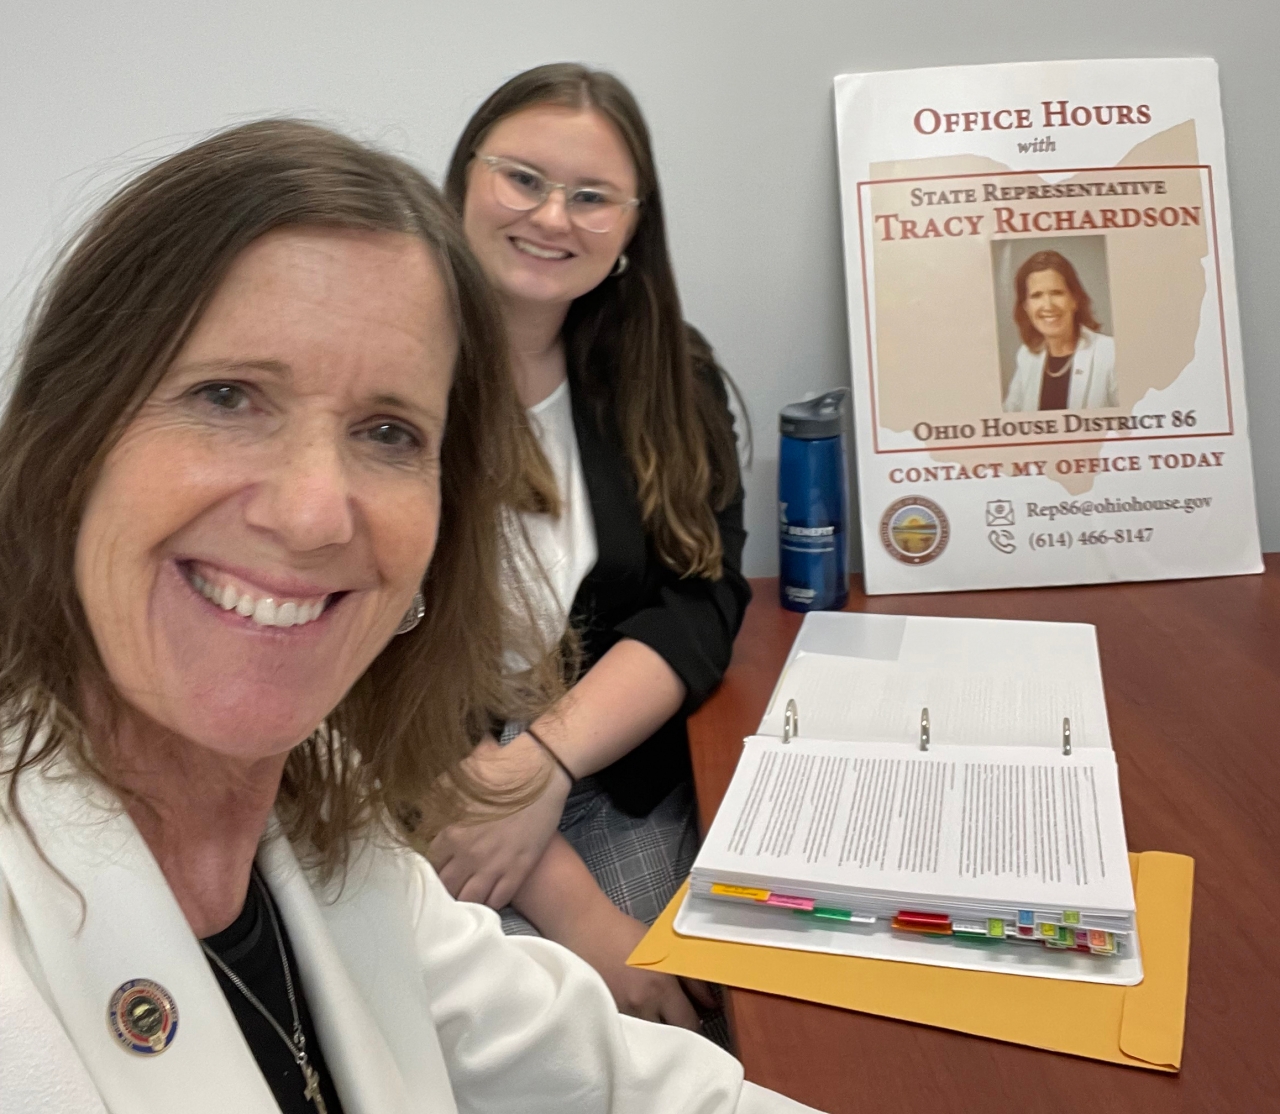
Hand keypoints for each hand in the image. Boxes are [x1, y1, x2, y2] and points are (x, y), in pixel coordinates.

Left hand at [428, 734, 570, 908]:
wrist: (541, 772)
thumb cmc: (498, 769)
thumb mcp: (455, 779)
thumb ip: (434, 802)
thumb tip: (421, 815)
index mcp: (450, 833)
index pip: (429, 866)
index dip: (431, 870)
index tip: (435, 870)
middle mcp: (468, 855)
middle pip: (446, 888)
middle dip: (444, 890)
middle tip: (448, 887)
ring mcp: (495, 865)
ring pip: (470, 900)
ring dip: (465, 901)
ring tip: (464, 898)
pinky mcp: (519, 870)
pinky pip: (498, 900)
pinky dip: (489, 903)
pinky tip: (488, 897)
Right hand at [556, 900, 714, 1029]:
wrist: (584, 927)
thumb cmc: (625, 933)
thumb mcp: (664, 947)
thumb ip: (691, 978)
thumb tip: (711, 1005)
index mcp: (660, 985)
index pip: (688, 1024)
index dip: (695, 1027)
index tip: (693, 1022)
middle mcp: (641, 1004)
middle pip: (667, 1038)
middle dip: (674, 1035)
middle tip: (673, 1023)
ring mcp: (620, 1012)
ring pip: (646, 1039)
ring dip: (652, 1033)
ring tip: (652, 1020)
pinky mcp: (602, 1014)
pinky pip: (624, 1032)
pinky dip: (632, 1030)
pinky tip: (632, 1019)